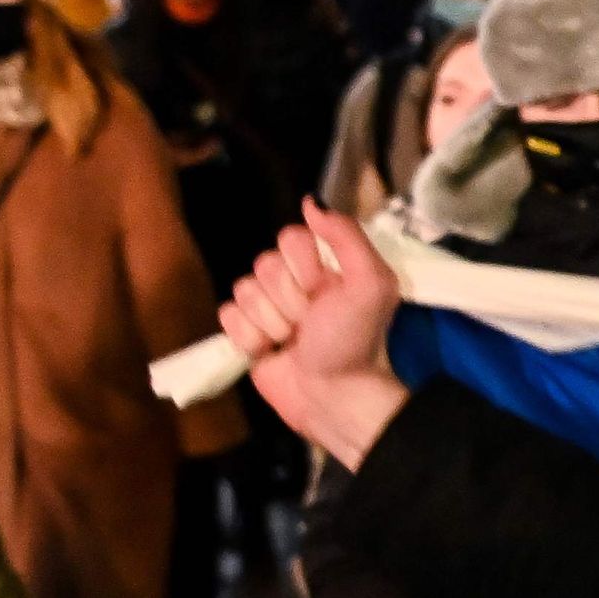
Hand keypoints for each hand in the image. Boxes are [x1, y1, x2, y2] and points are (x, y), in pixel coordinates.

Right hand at [220, 197, 410, 469]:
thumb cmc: (354, 340)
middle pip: (264, 264)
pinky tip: (271, 351)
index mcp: (324, 263)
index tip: (325, 292)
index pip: (290, 237)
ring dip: (271, 321)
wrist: (331, 395)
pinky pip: (228, 315)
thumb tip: (310, 202)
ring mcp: (268, 306)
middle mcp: (294, 280)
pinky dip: (250, 338)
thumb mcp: (370, 284)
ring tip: (294, 339)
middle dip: (289, 299)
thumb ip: (346, 236)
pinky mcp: (246, 332)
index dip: (305, 266)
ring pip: (243, 289)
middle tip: (311, 323)